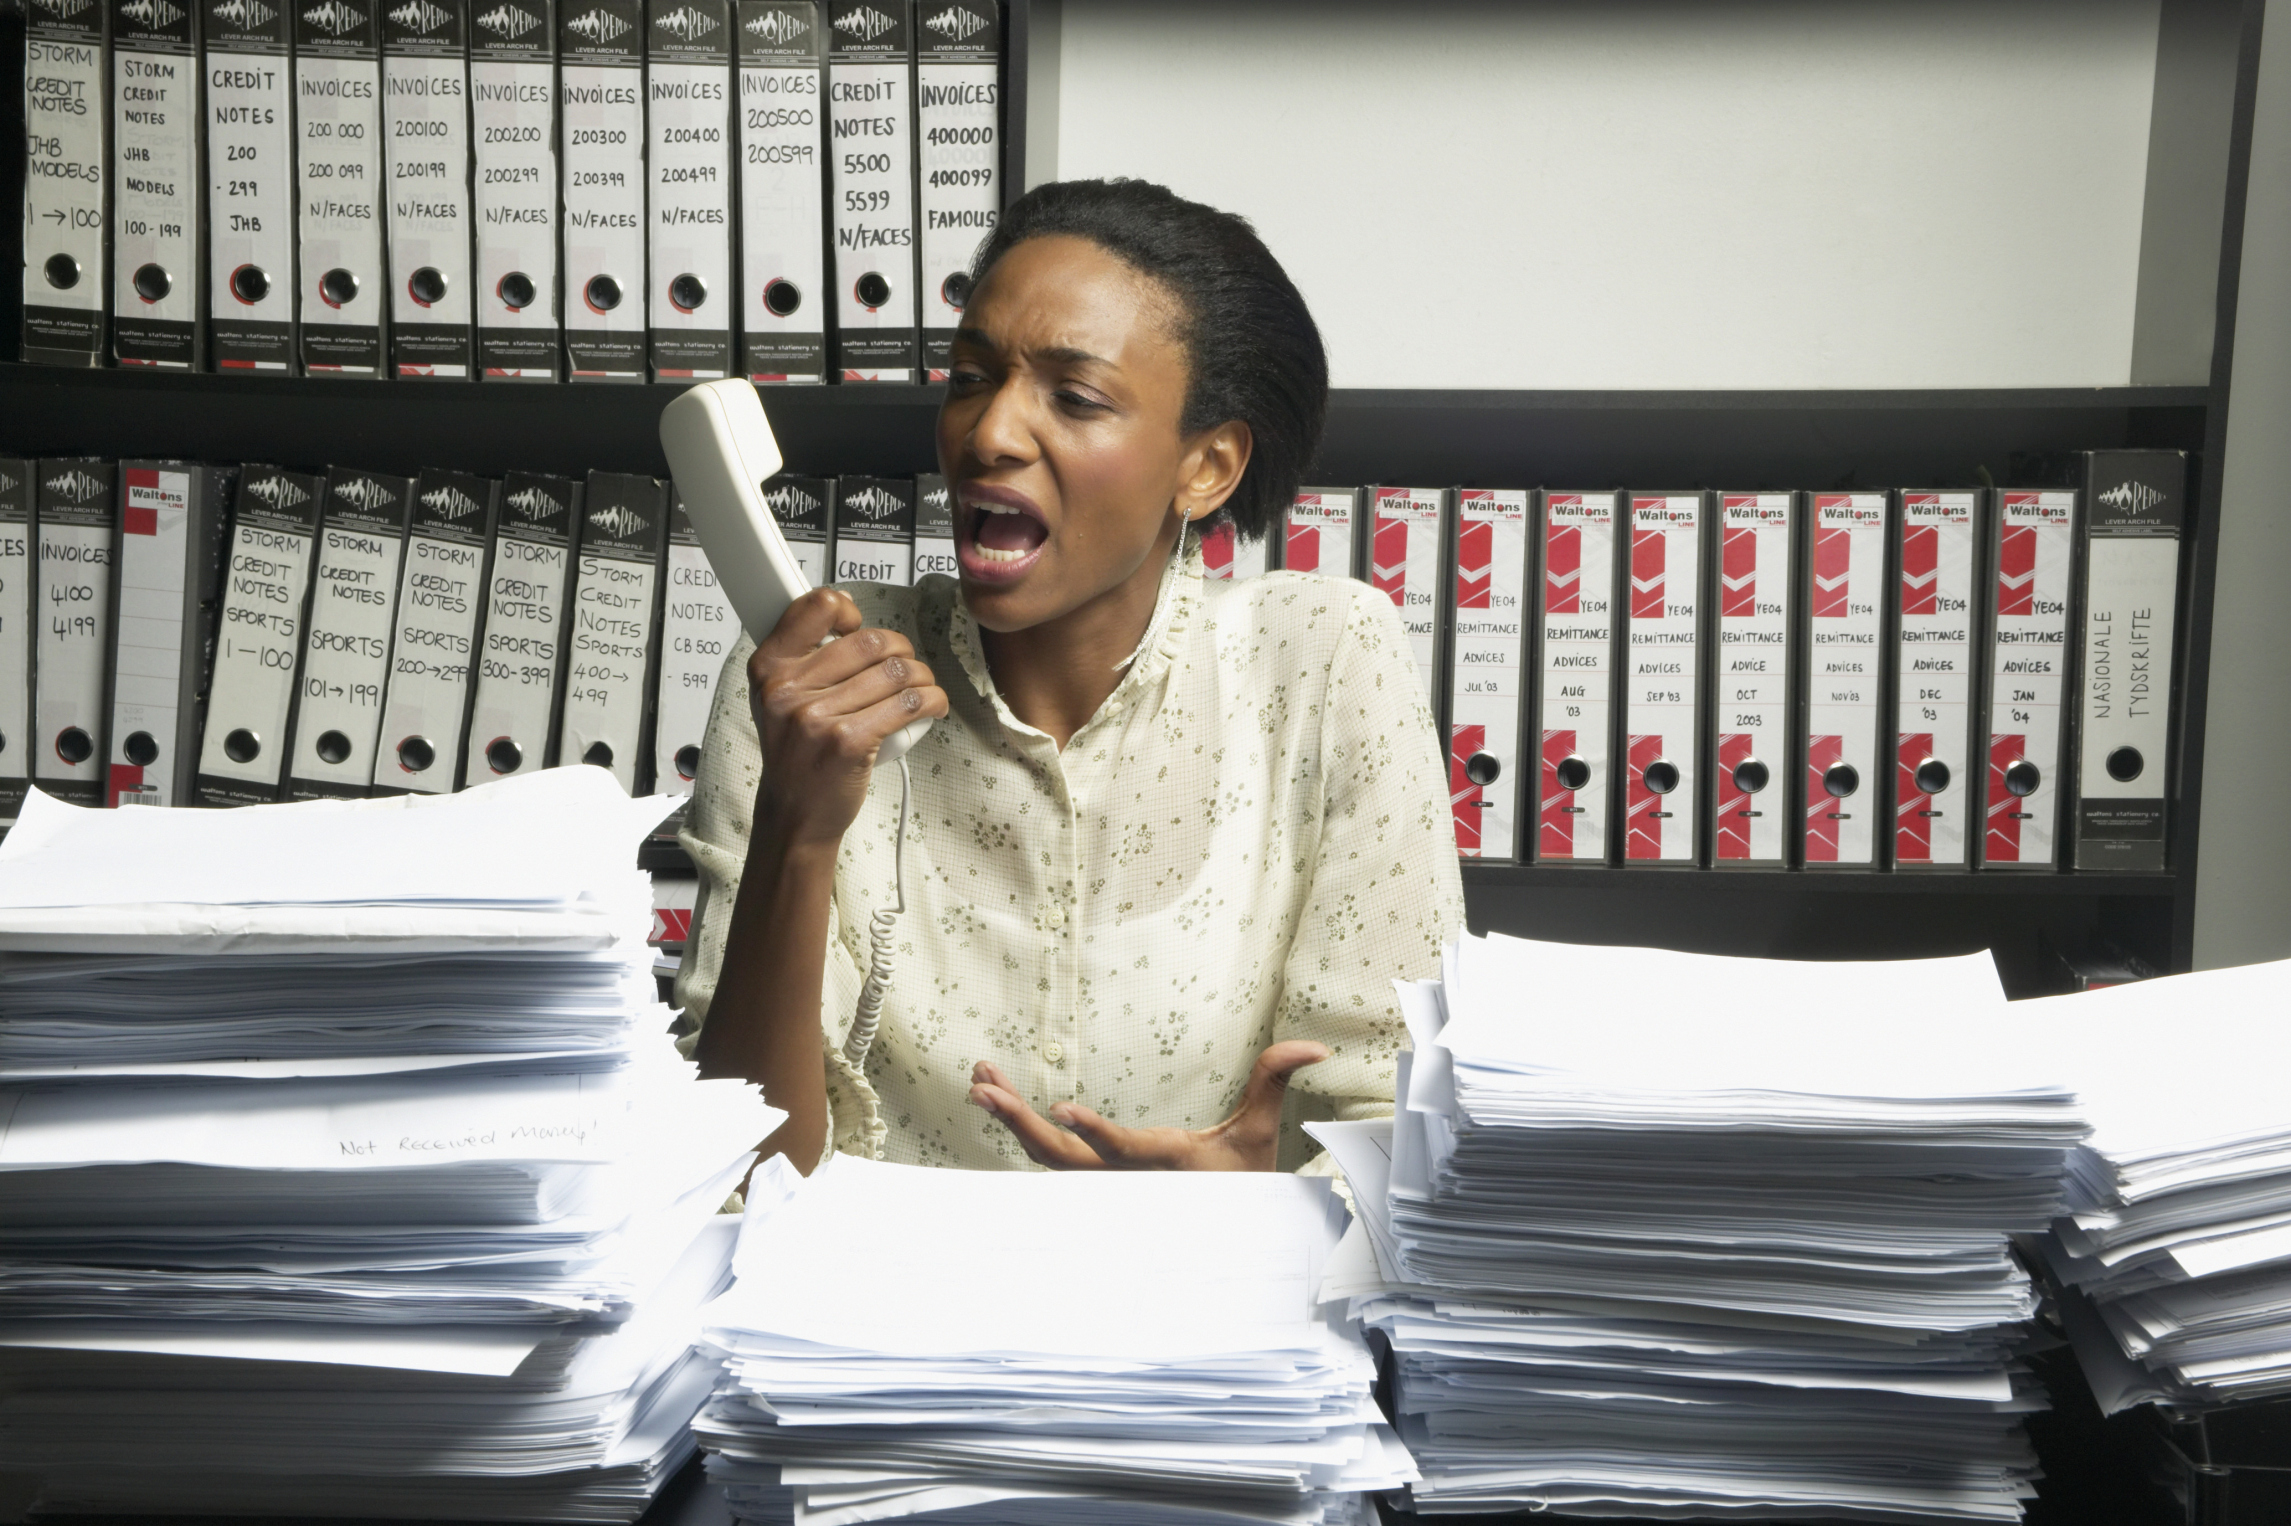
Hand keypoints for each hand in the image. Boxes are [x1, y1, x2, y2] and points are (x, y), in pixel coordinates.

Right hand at [748, 588, 948, 846]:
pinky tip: (932, 706)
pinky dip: (932, 701)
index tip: (860, 627)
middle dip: (902, 650)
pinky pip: (909, 704)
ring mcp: (817, 716)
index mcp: (769, 668)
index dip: (847, 610)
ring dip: (923, 678)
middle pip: (871, 641)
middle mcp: (788, 689)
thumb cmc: (795, 754)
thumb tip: (842, 608)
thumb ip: (801, 656)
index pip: (817, 607)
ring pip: (897, 672)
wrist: (795, 814)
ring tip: (922, 690)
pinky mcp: (849, 742)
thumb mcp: (778, 697)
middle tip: (906, 667)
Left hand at [966, 1041, 1329, 1170]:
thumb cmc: (1240, 1184)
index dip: (1093, 1133)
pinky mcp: (1091, 1182)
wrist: (1225, 1236)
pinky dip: (1021, 1128)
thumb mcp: (1258, 1134)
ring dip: (1011, 1119)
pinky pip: (1047, 1159)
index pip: (1123, 1150)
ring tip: (980, 1079)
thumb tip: (1313, 1045)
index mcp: (1163, 1167)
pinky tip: (998, 1097)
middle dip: (1019, 1122)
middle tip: (983, 1087)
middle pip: (1060, 1158)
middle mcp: (1123, 1182)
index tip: (1062, 1109)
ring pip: (1046, 1158)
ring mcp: (1102, 1186)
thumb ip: (1274, 1081)